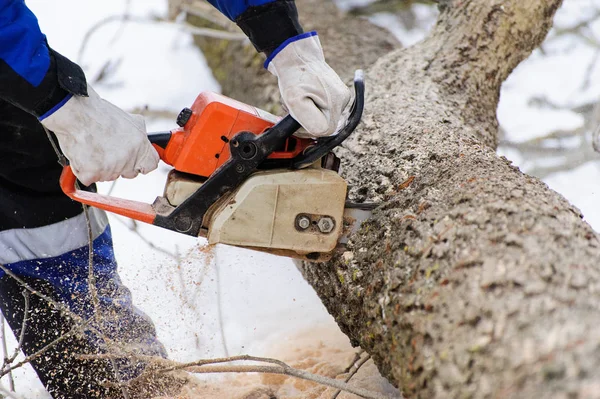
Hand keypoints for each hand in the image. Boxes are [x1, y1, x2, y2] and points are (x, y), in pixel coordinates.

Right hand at [40, 86, 158, 185]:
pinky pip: (90, 178)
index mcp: (140, 147)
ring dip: (101, 167)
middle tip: (108, 151)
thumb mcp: (131, 120)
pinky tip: (83, 154)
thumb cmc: (100, 114)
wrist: (77, 113)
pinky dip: (85, 170)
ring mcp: (111, 169)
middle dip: (121, 166)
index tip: (136, 161)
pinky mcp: (92, 174)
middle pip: (130, 173)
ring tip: (94, 147)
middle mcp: (128, 160)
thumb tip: (144, 143)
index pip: (150, 165)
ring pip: (109, 176)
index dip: (142, 163)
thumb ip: (140, 136)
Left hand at [266, 32, 350, 137]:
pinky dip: (311, 106)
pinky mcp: (337, 94)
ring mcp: (342, 97)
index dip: (306, 129)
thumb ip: (310, 122)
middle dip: (306, 120)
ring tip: (297, 99)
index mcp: (336, 105)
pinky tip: (303, 96)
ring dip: (307, 113)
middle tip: (293, 108)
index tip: (295, 119)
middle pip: (324, 125)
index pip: (323, 131)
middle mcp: (343, 102)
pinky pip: (324, 108)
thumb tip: (320, 133)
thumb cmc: (295, 75)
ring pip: (323, 117)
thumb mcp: (295, 100)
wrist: (297, 56)